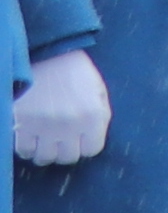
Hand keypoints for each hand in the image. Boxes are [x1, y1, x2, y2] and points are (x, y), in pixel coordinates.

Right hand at [6, 52, 99, 168]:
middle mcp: (71, 125)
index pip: (92, 150)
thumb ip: (100, 116)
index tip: (79, 139)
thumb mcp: (98, 90)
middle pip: (68, 158)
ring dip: (45, 152)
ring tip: (44, 141)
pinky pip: (24, 151)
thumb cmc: (75, 72)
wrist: (47, 54)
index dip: (85, 145)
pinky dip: (27, 149)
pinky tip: (30, 138)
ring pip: (45, 158)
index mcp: (93, 116)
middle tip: (61, 141)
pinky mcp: (23, 123)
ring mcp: (45, 126)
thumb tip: (93, 139)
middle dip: (65, 151)